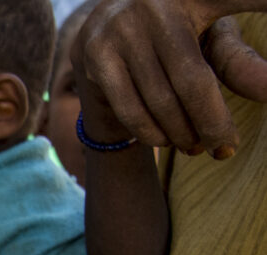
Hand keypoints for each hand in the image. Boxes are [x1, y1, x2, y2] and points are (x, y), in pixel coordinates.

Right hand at [72, 0, 266, 156]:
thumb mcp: (210, 44)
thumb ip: (237, 64)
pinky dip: (151, 132)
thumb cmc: (170, 40)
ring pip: (161, 100)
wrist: (102, 35)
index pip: (238, 0)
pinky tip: (164, 140)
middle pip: (193, 79)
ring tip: (193, 145)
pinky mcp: (95, 52)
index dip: (259, 19)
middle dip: (211, 122)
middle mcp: (156, 1)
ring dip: (181, 133)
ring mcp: (121, 25)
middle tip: (223, 148)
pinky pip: (130, 107)